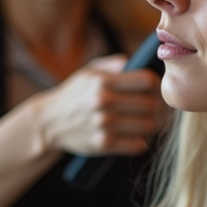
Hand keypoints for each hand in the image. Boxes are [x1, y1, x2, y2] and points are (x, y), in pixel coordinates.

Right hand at [36, 54, 163, 156]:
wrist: (49, 122)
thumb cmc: (74, 94)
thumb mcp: (89, 72)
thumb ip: (114, 64)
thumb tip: (138, 62)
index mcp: (103, 82)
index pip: (147, 81)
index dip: (156, 84)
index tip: (154, 89)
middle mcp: (104, 102)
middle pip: (151, 104)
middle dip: (158, 106)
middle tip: (157, 108)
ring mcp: (103, 125)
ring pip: (148, 126)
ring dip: (151, 125)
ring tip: (147, 122)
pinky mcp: (103, 144)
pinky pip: (137, 145)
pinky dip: (141, 141)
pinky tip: (136, 136)